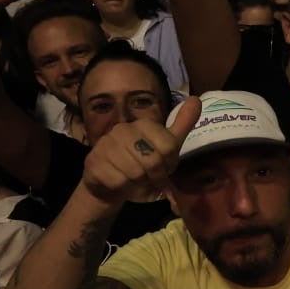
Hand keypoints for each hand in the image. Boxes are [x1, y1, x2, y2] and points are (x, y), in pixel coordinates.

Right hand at [81, 96, 201, 203]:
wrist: (110, 182)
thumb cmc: (142, 163)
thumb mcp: (167, 146)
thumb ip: (182, 124)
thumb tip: (196, 99)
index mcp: (143, 124)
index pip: (169, 146)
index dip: (169, 164)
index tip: (164, 168)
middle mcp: (122, 130)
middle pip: (152, 161)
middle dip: (155, 176)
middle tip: (151, 178)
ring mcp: (105, 145)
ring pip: (135, 173)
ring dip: (139, 184)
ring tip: (135, 181)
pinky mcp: (93, 162)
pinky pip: (118, 182)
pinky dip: (124, 188)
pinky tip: (120, 183)